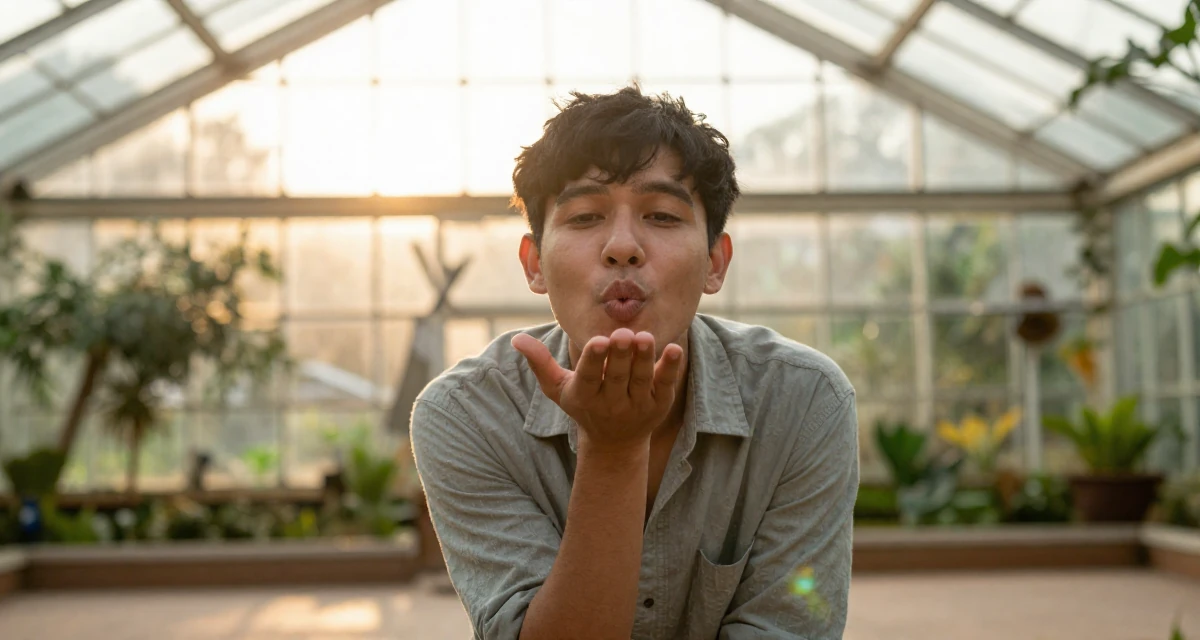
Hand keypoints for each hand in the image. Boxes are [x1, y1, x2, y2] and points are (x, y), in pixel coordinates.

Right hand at [512, 328, 683, 452]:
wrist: (614, 443)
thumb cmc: (583, 405)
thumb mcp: (558, 389)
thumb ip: (540, 364)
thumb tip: (518, 338)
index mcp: (585, 395)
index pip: (589, 377)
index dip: (594, 360)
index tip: (599, 341)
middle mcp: (611, 403)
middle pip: (617, 377)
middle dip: (620, 356)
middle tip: (623, 333)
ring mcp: (636, 405)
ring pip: (641, 379)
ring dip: (644, 359)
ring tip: (644, 337)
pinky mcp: (658, 405)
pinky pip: (665, 386)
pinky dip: (670, 369)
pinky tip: (674, 350)